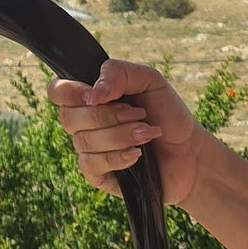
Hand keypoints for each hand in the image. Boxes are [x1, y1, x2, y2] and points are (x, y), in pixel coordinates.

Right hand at [47, 59, 204, 207]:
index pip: (57, 91)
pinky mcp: (99, 175)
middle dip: (107, 115)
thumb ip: (118, 73)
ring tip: (147, 133)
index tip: (99, 96)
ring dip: (120, 135)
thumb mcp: (149, 80)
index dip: (70, 92)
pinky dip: (117, 157)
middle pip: (68, 117)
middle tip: (138, 114)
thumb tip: (90, 95)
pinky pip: (91, 165)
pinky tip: (137, 155)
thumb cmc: (168, 114)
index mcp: (90, 97)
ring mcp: (90, 150)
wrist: (190, 152)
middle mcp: (84, 123)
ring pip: (83, 141)